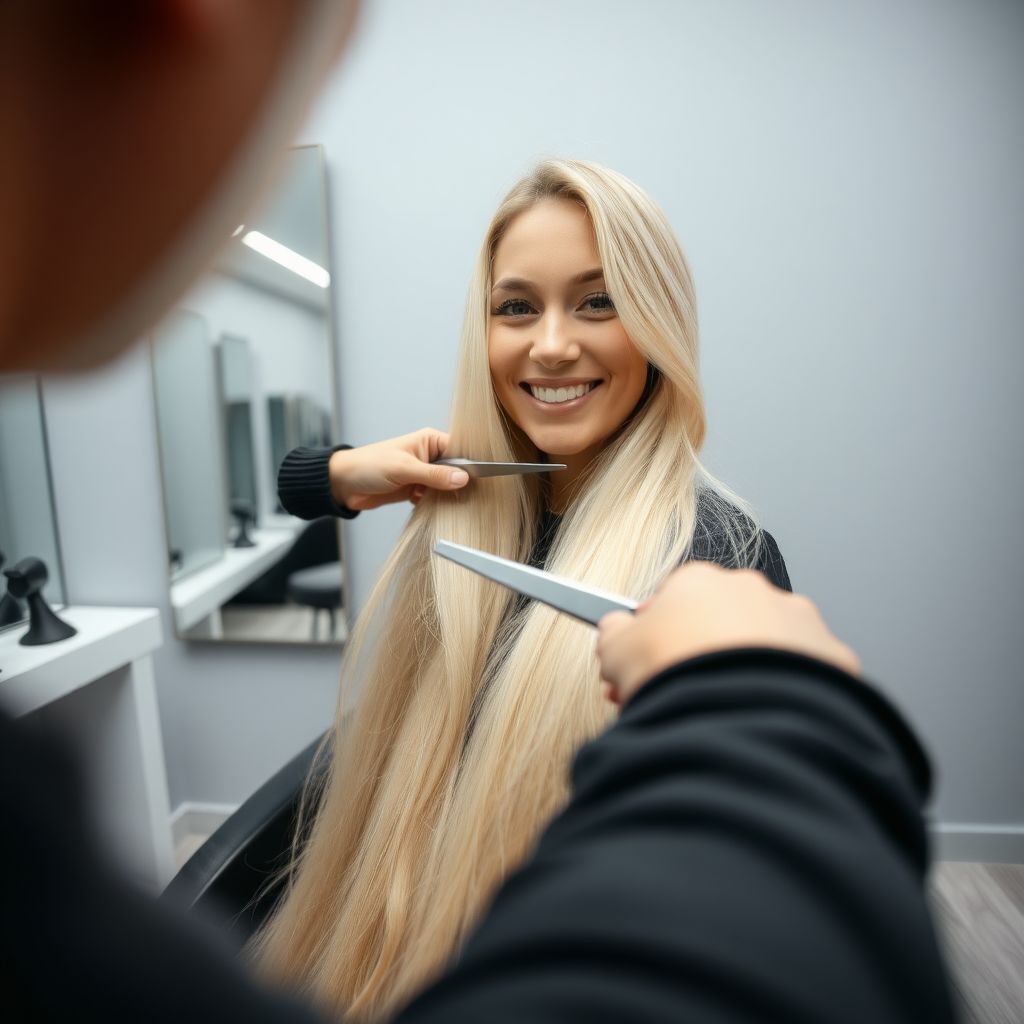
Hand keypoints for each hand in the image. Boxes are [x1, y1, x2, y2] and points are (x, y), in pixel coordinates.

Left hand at [329, 428, 469, 510]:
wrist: (344, 484)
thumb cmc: (368, 466)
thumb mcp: (404, 469)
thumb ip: (434, 475)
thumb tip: (462, 479)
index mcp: (429, 441)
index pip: (460, 450)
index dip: (470, 465)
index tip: (479, 480)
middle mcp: (429, 456)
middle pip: (456, 470)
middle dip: (457, 484)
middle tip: (460, 496)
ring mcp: (423, 474)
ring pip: (446, 487)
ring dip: (444, 496)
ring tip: (438, 501)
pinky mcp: (416, 489)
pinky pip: (434, 498)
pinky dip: (433, 504)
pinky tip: (423, 504)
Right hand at [597, 562, 860, 706]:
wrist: (738, 716)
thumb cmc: (675, 678)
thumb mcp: (614, 651)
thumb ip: (613, 632)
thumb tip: (614, 628)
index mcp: (698, 581)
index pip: (672, 602)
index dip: (655, 639)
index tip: (645, 669)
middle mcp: (752, 590)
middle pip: (719, 622)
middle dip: (698, 656)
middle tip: (676, 697)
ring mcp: (797, 621)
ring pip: (765, 646)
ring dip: (744, 672)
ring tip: (722, 714)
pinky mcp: (832, 658)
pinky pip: (805, 675)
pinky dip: (786, 694)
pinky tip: (765, 719)